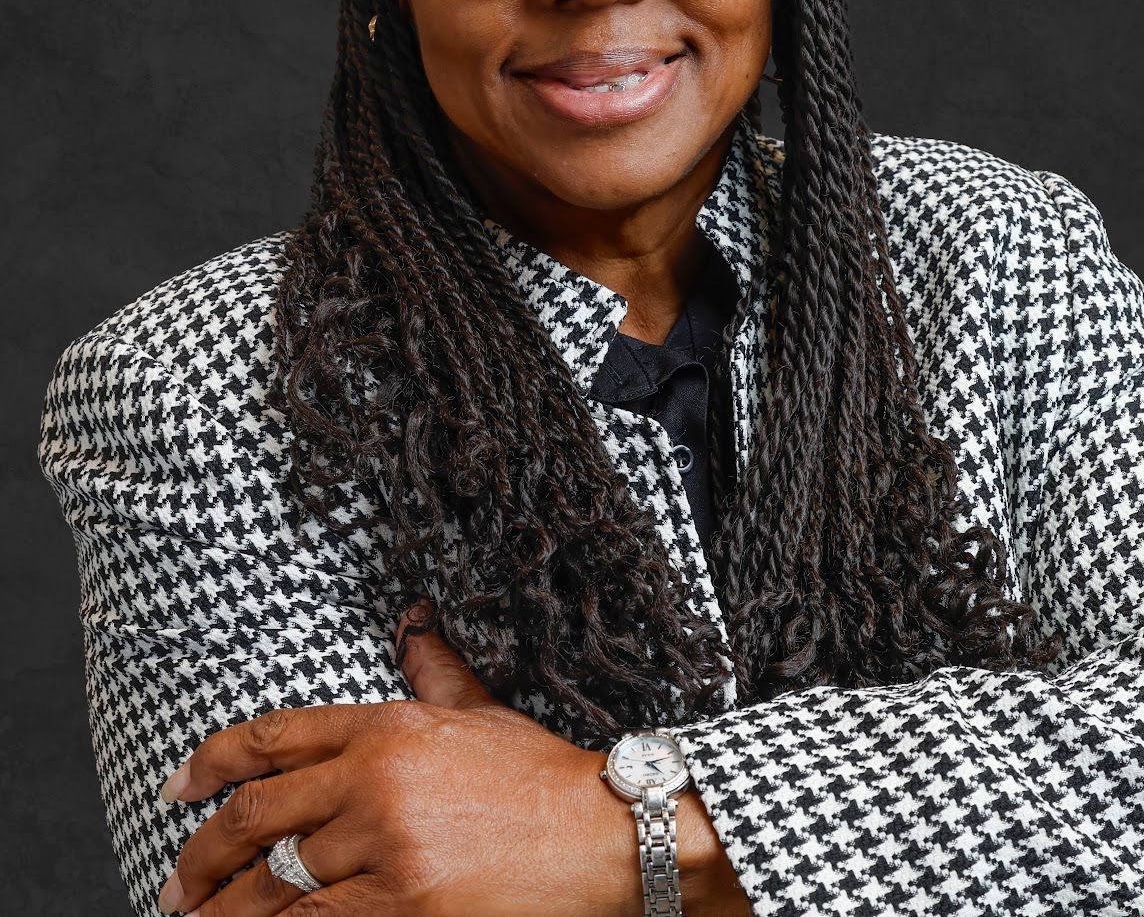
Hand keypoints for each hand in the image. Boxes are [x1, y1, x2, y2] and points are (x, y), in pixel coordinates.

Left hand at [154, 601, 646, 915]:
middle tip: (177, 883)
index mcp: (386, 725)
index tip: (176, 790)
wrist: (600, 835)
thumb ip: (434, 669)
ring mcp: (386, 846)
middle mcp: (374, 780)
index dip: (209, 763)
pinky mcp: (403, 905)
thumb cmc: (538, 776)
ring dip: (222, 910)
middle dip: (201, 855)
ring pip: (272, 884)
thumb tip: (414, 624)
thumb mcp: (479, 709)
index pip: (273, 738)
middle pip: (256, 816)